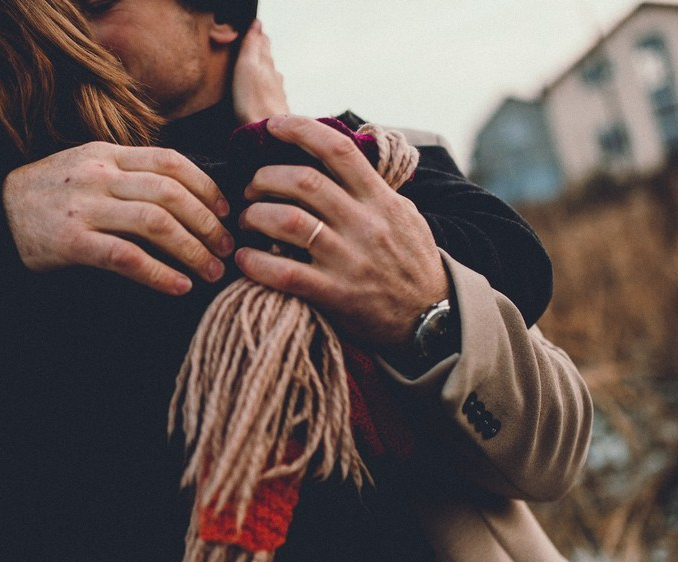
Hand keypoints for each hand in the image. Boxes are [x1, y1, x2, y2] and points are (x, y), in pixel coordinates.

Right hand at [2, 142, 233, 295]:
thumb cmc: (49, 198)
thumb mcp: (88, 169)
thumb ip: (129, 175)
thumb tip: (185, 197)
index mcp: (108, 154)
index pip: (171, 161)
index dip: (207, 187)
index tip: (226, 211)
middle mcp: (99, 175)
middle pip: (171, 193)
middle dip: (208, 223)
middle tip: (226, 249)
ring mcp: (85, 207)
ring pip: (156, 223)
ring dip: (192, 250)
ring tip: (211, 272)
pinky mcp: (72, 242)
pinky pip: (127, 257)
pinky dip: (160, 274)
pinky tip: (179, 287)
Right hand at [231, 20, 288, 124]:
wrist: (265, 134)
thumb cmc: (254, 102)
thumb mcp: (247, 65)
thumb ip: (251, 45)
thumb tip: (257, 25)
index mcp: (267, 65)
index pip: (263, 44)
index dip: (257, 35)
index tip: (255, 28)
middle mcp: (274, 79)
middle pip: (267, 60)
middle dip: (261, 51)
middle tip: (256, 42)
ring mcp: (275, 95)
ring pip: (270, 77)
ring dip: (263, 69)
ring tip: (257, 66)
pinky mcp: (273, 111)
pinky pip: (269, 94)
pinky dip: (264, 88)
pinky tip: (260, 93)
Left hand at [235, 115, 448, 348]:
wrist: (433, 319)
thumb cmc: (412, 264)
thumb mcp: (404, 216)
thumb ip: (372, 190)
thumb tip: (339, 160)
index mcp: (380, 200)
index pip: (338, 151)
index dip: (301, 130)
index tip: (272, 126)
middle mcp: (365, 224)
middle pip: (303, 182)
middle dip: (265, 178)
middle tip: (251, 188)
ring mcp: (349, 260)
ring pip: (288, 221)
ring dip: (255, 216)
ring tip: (246, 220)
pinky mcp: (336, 295)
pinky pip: (285, 273)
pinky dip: (256, 263)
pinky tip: (244, 259)